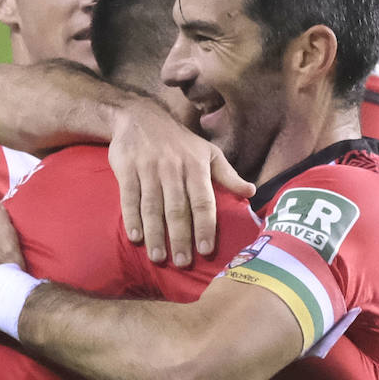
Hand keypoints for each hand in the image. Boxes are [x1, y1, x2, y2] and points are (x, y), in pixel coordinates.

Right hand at [109, 99, 253, 267]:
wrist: (140, 116)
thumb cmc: (179, 141)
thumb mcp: (208, 153)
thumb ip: (228, 175)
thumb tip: (251, 193)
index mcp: (196, 166)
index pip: (203, 201)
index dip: (205, 226)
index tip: (206, 249)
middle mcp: (173, 168)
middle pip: (177, 209)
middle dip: (180, 238)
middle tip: (183, 262)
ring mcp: (149, 169)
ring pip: (153, 207)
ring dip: (156, 234)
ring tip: (158, 257)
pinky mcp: (127, 169)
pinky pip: (130, 198)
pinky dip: (132, 219)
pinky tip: (136, 237)